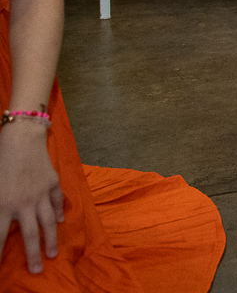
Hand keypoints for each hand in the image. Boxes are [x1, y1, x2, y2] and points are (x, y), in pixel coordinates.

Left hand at [0, 122, 63, 273]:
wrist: (21, 137)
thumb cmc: (0, 160)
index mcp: (3, 205)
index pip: (0, 236)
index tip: (0, 269)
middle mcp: (23, 203)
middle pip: (31, 235)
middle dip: (32, 255)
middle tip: (36, 271)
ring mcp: (40, 193)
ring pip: (47, 222)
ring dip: (50, 240)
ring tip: (52, 254)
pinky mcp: (52, 182)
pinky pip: (56, 201)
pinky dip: (58, 212)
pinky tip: (59, 221)